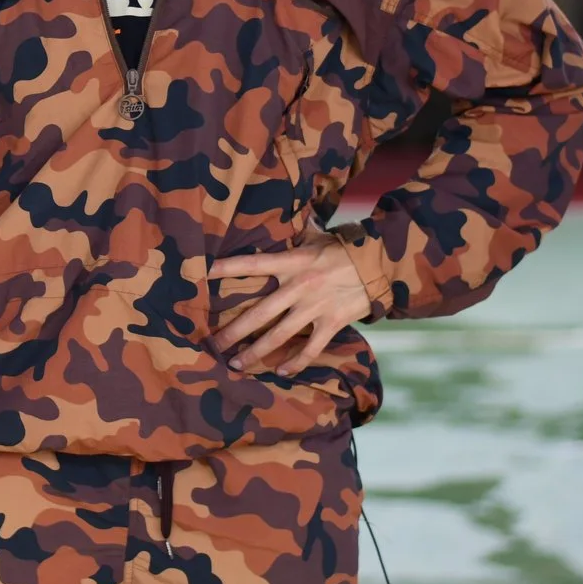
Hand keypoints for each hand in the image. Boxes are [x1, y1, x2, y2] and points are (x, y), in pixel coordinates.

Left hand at [206, 232, 373, 376]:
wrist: (379, 264)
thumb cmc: (344, 248)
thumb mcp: (317, 236)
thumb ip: (296, 234)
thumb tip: (284, 211)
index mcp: (293, 261)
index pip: (253, 264)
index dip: (228, 268)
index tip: (203, 273)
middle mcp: (299, 286)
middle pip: (259, 313)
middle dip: (234, 332)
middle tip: (214, 345)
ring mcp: (315, 307)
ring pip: (279, 336)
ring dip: (256, 352)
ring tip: (236, 364)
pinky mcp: (332, 323)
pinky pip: (310, 348)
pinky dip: (295, 362)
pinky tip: (280, 372)